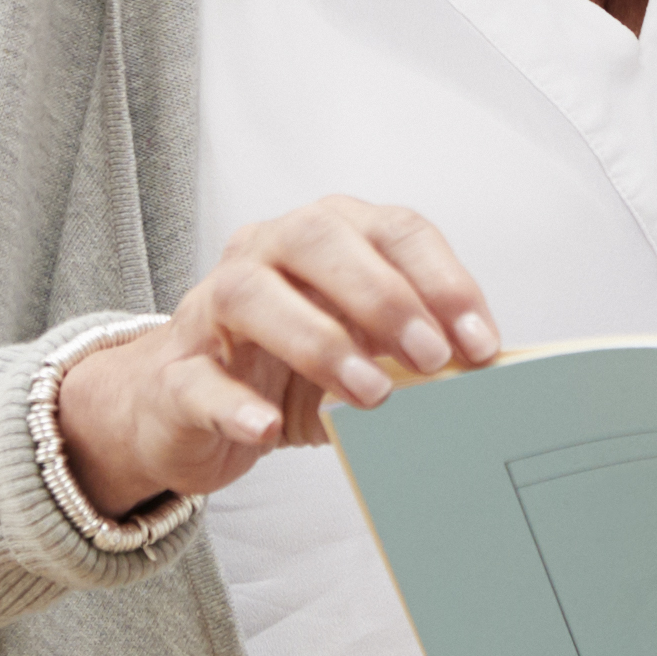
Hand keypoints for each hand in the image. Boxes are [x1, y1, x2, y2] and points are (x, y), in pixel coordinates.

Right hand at [54, 195, 500, 518]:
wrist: (183, 413)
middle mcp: (263, 254)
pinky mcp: (174, 372)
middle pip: (319, 238)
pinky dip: (235, 403)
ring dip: (319, 340)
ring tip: (370, 394)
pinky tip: (266, 426)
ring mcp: (210, 309)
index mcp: (323, 239)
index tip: (480, 343)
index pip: (391, 229)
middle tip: (430, 358)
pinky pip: (198, 378)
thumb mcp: (360, 357)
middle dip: (384, 296)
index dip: (442, 280)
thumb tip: (482, 378)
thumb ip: (409, 355)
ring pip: (252, 294)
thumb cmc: (284, 372)